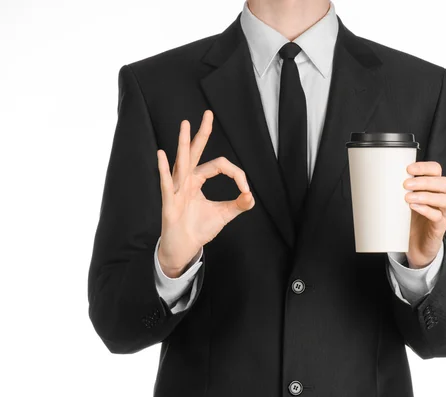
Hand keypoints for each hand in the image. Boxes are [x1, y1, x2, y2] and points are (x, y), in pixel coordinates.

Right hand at [156, 110, 254, 276]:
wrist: (184, 248)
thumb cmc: (198, 229)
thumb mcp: (223, 215)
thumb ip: (238, 204)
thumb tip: (251, 196)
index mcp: (197, 180)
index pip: (219, 166)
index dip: (236, 174)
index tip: (246, 190)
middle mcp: (186, 180)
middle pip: (195, 152)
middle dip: (202, 133)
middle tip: (208, 114)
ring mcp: (176, 189)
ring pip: (181, 162)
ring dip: (183, 144)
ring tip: (185, 125)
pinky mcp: (169, 202)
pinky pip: (166, 183)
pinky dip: (164, 170)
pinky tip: (162, 154)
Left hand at [403, 161, 445, 268]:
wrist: (416, 244)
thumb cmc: (410, 219)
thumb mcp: (404, 200)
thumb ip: (400, 189)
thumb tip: (380, 178)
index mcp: (434, 186)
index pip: (436, 170)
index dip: (424, 167)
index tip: (408, 169)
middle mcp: (442, 197)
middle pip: (443, 183)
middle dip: (424, 181)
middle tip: (405, 184)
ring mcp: (443, 211)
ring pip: (444, 199)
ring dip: (425, 196)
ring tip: (407, 198)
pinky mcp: (441, 225)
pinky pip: (438, 216)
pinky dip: (426, 210)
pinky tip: (414, 207)